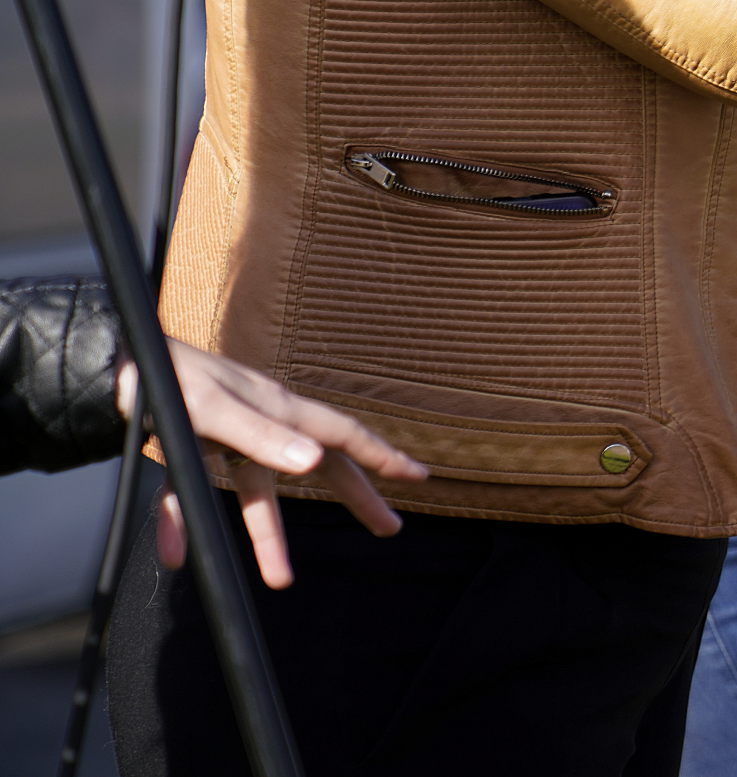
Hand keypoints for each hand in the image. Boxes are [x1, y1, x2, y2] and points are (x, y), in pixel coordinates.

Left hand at [124, 342, 427, 588]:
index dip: (382, 455)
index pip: (342, 433)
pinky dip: (185, 524)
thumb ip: (262, 436)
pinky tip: (177, 555)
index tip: (418, 476)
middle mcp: (262, 424)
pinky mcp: (192, 451)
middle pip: (320, 465)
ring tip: (282, 579)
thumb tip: (315, 463)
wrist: (110, 366)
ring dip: (268, 537)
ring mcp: (228, 439)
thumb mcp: (213, 409)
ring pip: (259, 493)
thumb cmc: (166, 377)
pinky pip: (194, 494)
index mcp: (277, 408)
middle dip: (356, 497)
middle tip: (389, 528)